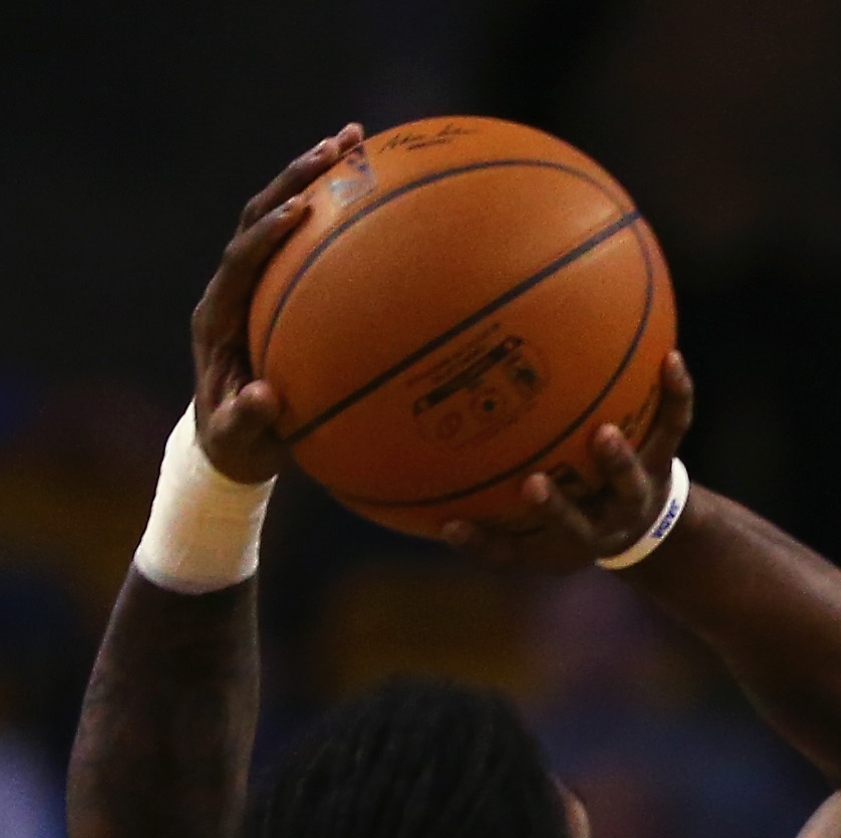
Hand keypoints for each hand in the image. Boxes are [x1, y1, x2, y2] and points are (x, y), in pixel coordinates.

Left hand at [192, 123, 364, 483]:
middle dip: (296, 179)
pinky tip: (375, 191)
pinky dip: (335, 212)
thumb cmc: (237, 444)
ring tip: (355, 141)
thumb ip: (247, 421)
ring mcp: (255, 282)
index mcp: (218, 316)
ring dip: (315, 178)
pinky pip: (307, 241)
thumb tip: (265, 397)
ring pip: (281, 215)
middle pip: (258, 215)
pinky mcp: (279, 286)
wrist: (230, 439)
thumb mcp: (240, 442)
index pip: (239, 261)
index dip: (266, 236)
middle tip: (337, 146)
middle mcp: (233, 287)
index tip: (299, 215)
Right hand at [438, 354, 695, 569]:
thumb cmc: (576, 509)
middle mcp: (601, 525)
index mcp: (564, 543)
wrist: (651, 523)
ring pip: (631, 484)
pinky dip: (675, 396)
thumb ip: (486, 504)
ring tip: (605, 434)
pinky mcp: (664, 459)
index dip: (485, 544)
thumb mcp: (536, 516)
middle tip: (532, 485)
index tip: (452, 526)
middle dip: (557, 511)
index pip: (517, 551)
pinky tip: (671, 357)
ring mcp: (636, 494)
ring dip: (618, 465)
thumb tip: (416, 469)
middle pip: (580, 528)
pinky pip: (673, 426)